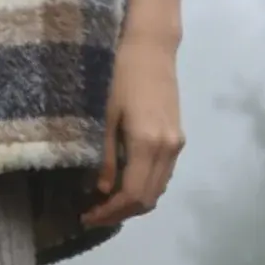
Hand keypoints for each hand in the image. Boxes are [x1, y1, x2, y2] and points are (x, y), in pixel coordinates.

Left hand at [79, 28, 184, 230]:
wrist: (151, 48)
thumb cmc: (120, 75)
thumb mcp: (105, 115)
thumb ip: (105, 156)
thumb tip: (102, 190)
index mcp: (148, 144)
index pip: (133, 194)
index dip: (111, 212)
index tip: (87, 216)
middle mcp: (168, 149)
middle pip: (149, 198)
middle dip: (121, 213)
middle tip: (93, 214)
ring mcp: (177, 144)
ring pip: (159, 188)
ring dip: (134, 202)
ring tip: (105, 203)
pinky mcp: (178, 137)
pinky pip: (163, 174)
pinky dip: (145, 187)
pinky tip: (124, 183)